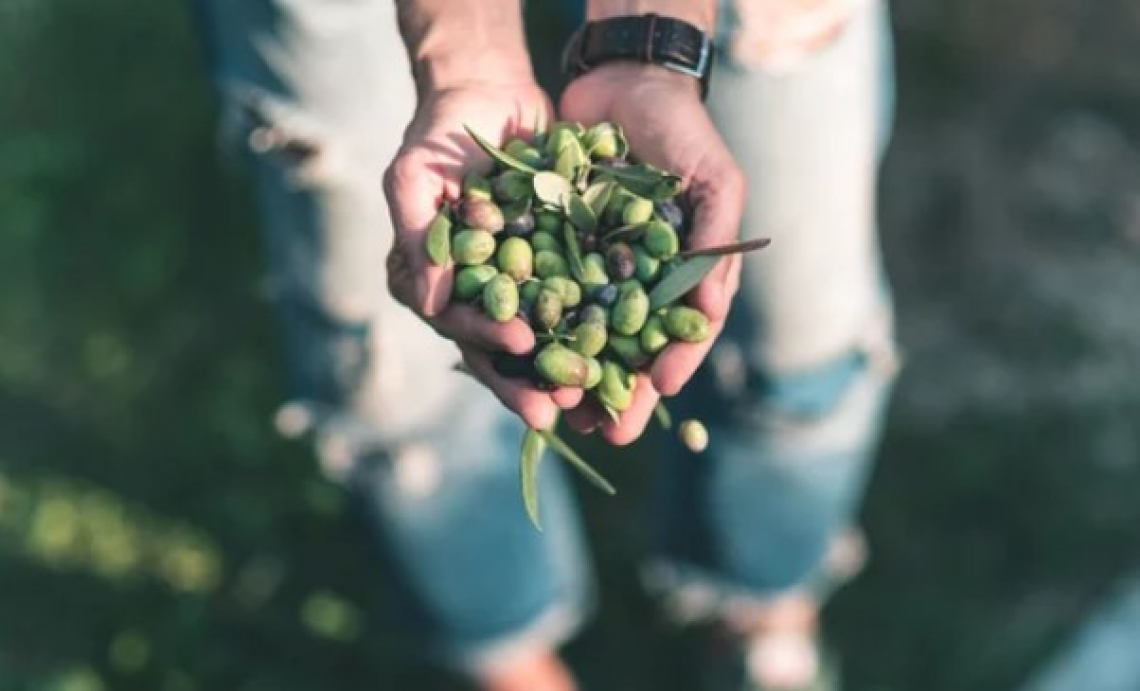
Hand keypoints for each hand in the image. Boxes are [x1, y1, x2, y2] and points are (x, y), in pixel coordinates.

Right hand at [384, 83, 582, 430]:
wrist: (489, 93)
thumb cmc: (440, 133)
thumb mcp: (415, 176)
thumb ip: (416, 236)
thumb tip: (424, 303)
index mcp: (430, 281)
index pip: (456, 321)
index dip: (485, 335)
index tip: (518, 341)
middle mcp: (472, 293)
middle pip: (499, 347)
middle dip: (527, 379)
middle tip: (557, 408)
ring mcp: (514, 285)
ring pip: (540, 338)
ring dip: (563, 370)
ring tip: (593, 398)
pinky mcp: (553, 269)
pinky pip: (575, 305)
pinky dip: (595, 331)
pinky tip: (622, 355)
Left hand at [560, 64, 745, 443]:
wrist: (625, 80)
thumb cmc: (683, 132)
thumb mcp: (716, 185)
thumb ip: (714, 249)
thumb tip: (705, 323)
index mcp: (682, 273)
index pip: (678, 334)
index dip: (668, 366)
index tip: (654, 395)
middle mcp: (638, 278)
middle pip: (627, 346)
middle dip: (616, 389)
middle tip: (604, 432)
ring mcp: (593, 265)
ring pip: (581, 330)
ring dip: (571, 372)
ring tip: (558, 411)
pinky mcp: (550, 244)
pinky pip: (540, 289)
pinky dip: (531, 322)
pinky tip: (520, 354)